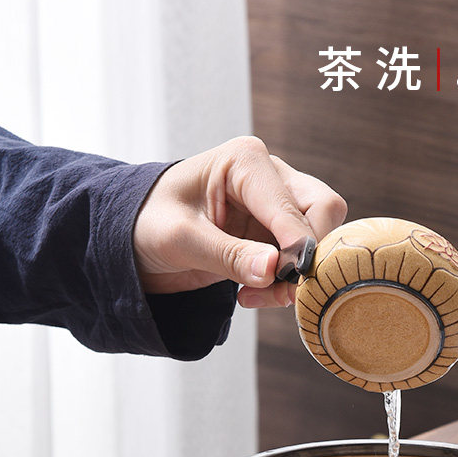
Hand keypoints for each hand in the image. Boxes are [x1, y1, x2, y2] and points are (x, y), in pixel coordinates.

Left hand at [133, 136, 346, 306]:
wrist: (133, 237)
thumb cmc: (148, 222)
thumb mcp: (180, 239)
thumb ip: (228, 254)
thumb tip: (274, 269)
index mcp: (246, 162)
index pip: (294, 204)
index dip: (299, 245)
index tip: (289, 280)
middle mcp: (270, 176)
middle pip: (324, 212)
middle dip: (308, 256)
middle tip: (279, 289)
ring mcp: (276, 205)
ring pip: (319, 238)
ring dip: (297, 275)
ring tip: (255, 295)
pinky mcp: (275, 233)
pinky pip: (301, 259)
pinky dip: (285, 283)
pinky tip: (251, 292)